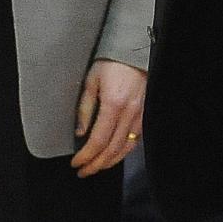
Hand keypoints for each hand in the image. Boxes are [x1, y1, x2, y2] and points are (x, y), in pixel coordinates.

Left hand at [71, 59, 145, 176]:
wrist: (134, 50)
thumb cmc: (111, 62)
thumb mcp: (91, 81)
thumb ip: (85, 108)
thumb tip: (80, 133)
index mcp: (113, 104)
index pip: (99, 140)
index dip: (87, 156)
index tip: (76, 163)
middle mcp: (129, 112)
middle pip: (113, 149)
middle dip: (97, 164)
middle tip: (84, 171)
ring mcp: (140, 114)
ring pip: (127, 147)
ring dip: (111, 161)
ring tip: (97, 167)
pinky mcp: (145, 112)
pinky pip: (136, 139)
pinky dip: (125, 150)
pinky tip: (115, 154)